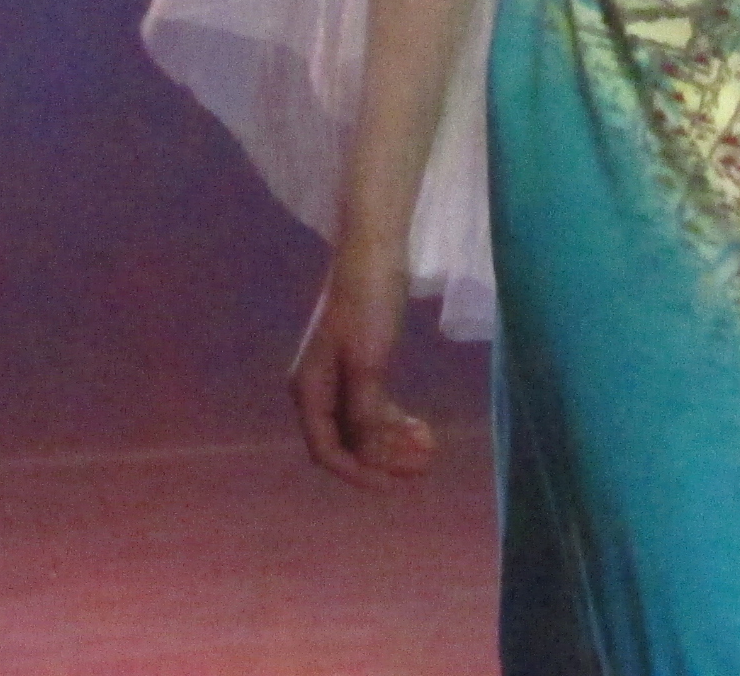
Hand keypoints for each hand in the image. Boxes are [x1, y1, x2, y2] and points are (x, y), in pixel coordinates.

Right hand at [290, 249, 437, 487]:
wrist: (375, 253)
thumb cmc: (368, 302)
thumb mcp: (368, 360)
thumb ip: (363, 409)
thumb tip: (365, 448)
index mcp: (309, 389)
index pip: (327, 449)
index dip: (358, 473)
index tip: (391, 487)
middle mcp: (318, 389)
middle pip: (348, 442)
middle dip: (384, 458)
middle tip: (425, 464)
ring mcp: (339, 379)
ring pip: (364, 427)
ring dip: (394, 442)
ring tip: (430, 447)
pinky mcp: (361, 367)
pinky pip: (374, 408)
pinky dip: (396, 421)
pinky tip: (421, 427)